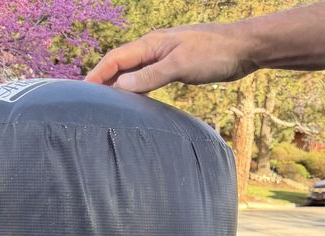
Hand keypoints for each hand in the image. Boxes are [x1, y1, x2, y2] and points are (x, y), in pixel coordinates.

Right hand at [84, 22, 254, 93]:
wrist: (242, 49)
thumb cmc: (213, 53)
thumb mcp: (179, 65)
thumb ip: (150, 76)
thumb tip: (121, 86)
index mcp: (151, 44)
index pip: (115, 59)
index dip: (98, 74)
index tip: (83, 91)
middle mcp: (154, 49)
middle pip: (121, 64)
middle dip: (103, 80)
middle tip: (88, 101)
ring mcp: (165, 57)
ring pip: (134, 72)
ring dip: (118, 85)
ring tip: (105, 103)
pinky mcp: (176, 67)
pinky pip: (148, 78)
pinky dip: (137, 88)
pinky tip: (134, 100)